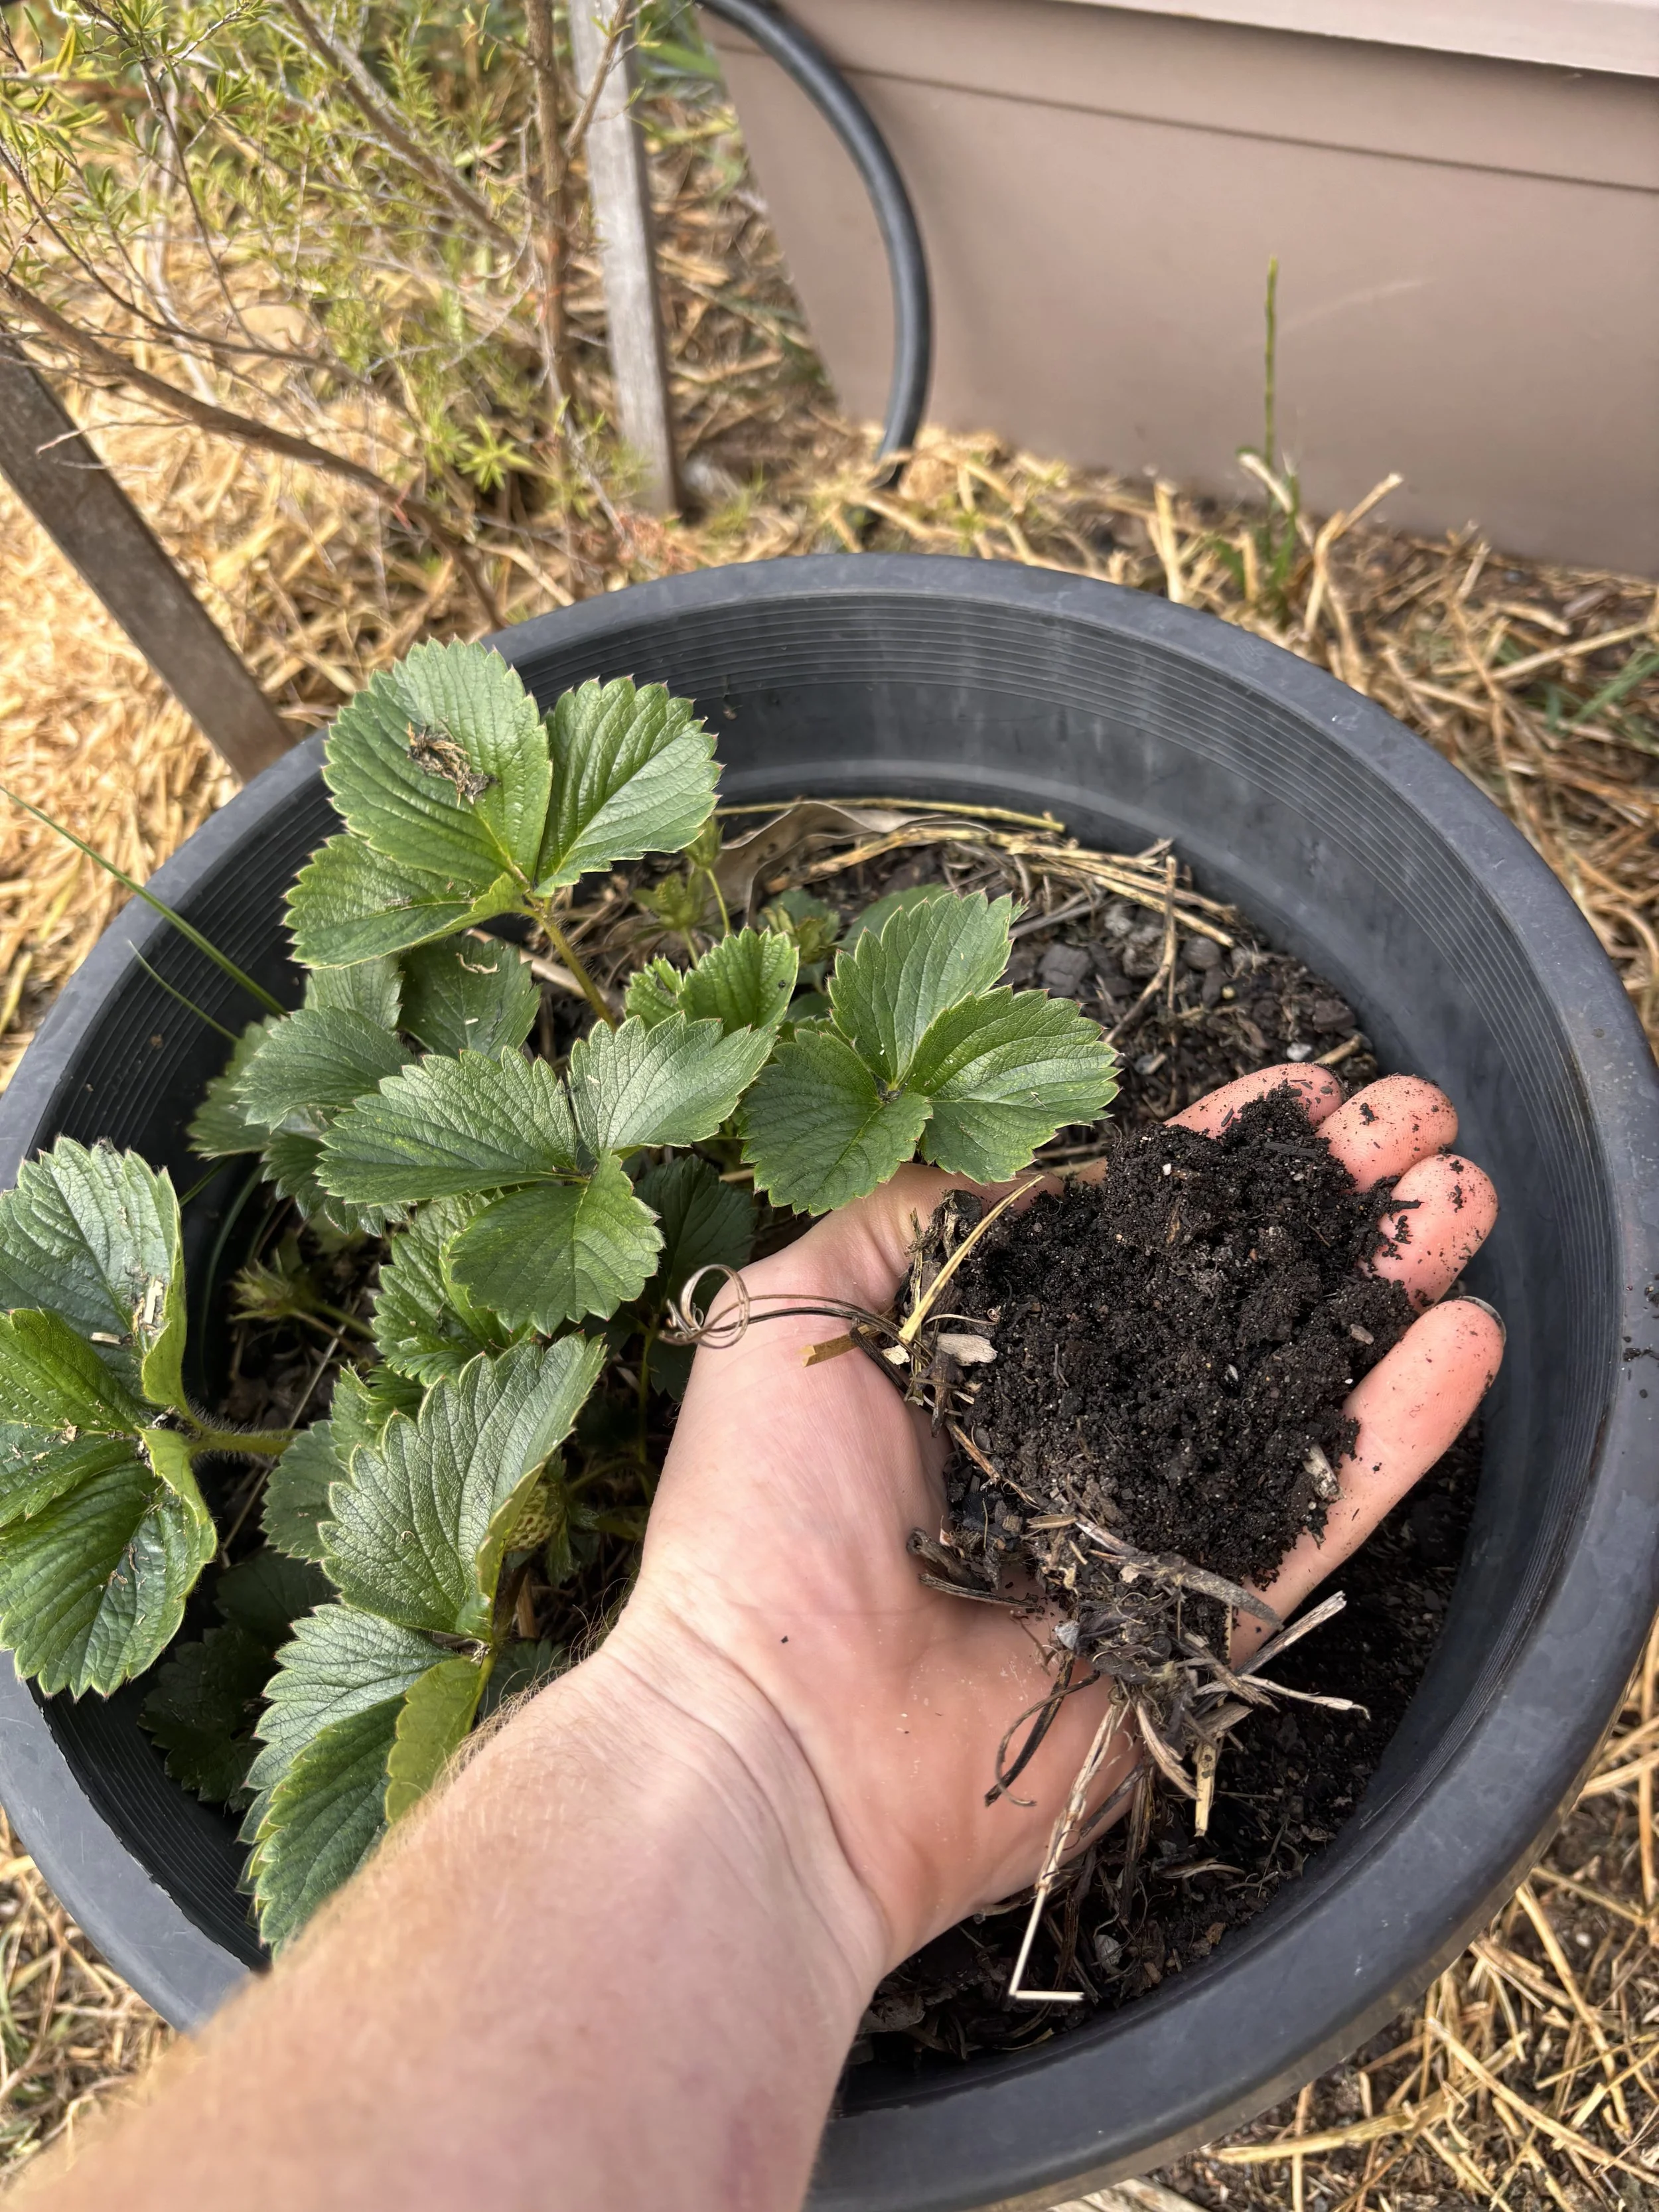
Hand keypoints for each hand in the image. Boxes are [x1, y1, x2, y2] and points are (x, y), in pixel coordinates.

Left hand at [606, 1067, 1501, 1972]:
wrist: (781, 1737)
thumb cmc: (762, 1518)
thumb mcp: (791, 1311)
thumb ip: (911, 1222)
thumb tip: (1032, 1169)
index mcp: (986, 1360)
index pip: (1123, 1237)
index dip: (1210, 1164)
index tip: (1297, 1095)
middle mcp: (1076, 1434)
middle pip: (1227, 1302)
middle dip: (1319, 1209)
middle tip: (1412, 1127)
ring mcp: (1145, 1530)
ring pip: (1289, 1393)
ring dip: (1378, 1293)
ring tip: (1461, 1201)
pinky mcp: (1199, 1625)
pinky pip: (1316, 1518)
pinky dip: (1394, 1437)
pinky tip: (1461, 1343)